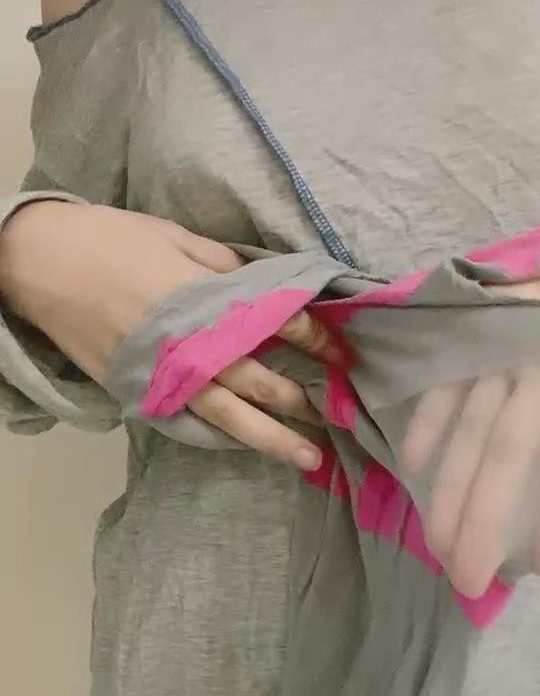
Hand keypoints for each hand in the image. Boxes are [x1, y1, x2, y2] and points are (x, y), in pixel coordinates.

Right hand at [0, 201, 338, 469]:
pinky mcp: (138, 395)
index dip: (317, 340)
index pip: (279, 325)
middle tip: (339, 414)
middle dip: (303, 399)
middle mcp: (192, 346)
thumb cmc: (112, 241)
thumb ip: (228, 266)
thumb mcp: (178, 237)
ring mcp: (164, 377)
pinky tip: (246, 447)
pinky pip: (187, 427)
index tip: (342, 354)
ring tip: (309, 457)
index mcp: (208, 300)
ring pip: (229, 418)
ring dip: (273, 439)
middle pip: (261, 382)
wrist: (41, 265)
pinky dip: (220, 440)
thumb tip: (269, 286)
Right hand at [401, 229, 539, 595]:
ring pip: (472, 424)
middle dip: (482, 515)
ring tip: (436, 546)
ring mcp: (507, 345)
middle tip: (466, 581)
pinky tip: (411, 468)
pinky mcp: (486, 337)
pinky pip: (449, 382)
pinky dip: (427, 420)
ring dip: (449, 485)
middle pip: (509, 445)